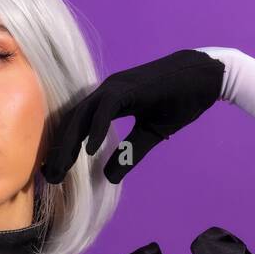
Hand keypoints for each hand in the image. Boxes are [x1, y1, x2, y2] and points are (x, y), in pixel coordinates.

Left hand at [41, 49, 224, 184]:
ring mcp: (117, 86)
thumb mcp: (151, 134)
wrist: (206, 75)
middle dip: (59, 150)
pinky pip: (107, 107)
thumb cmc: (180, 100)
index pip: (78, 126)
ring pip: (83, 114)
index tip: (54, 173)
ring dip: (69, 143)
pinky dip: (96, 128)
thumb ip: (130, 153)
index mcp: (108, 101)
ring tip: (60, 169)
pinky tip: (89, 150)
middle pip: (73, 121)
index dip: (64, 148)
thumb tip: (109, 178)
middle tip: (48, 178)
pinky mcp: (131, 86)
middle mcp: (106, 92)